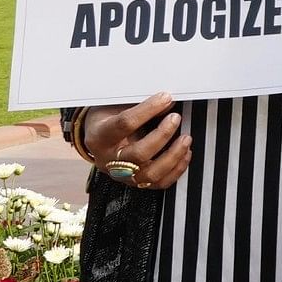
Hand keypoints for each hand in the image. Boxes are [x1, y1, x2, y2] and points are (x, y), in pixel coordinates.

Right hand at [76, 92, 191, 192]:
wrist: (95, 136)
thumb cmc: (106, 118)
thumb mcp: (114, 105)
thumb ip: (138, 103)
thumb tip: (167, 102)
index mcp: (100, 136)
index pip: (125, 124)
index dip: (148, 109)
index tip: (165, 98)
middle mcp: (109, 160)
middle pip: (139, 154)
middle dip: (163, 135)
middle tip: (175, 118)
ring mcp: (122, 174)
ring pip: (150, 174)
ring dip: (173, 156)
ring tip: (185, 138)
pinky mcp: (135, 182)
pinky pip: (158, 183)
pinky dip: (176, 170)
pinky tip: (184, 154)